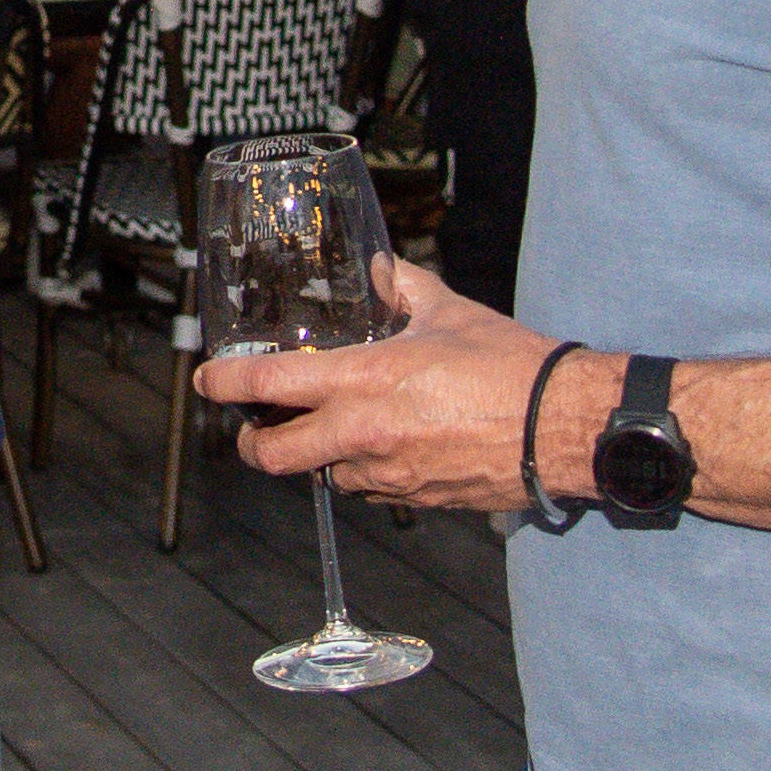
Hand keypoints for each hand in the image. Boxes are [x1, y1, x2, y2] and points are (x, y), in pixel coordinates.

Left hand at [193, 256, 564, 509]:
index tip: (207, 381)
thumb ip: (402, 287)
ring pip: (324, 476)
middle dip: (253, 444)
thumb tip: (379, 270)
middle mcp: (363, 434)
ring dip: (317, 458)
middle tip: (251, 429)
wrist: (563, 427)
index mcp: (362, 381)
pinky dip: (363, 472)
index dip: (225, 386)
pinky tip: (382, 449)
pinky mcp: (416, 500)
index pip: (268, 386)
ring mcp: (388, 474)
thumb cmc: (509, 365)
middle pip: (274, 456)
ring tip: (327, 432)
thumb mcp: (448, 311)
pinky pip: (370, 490)